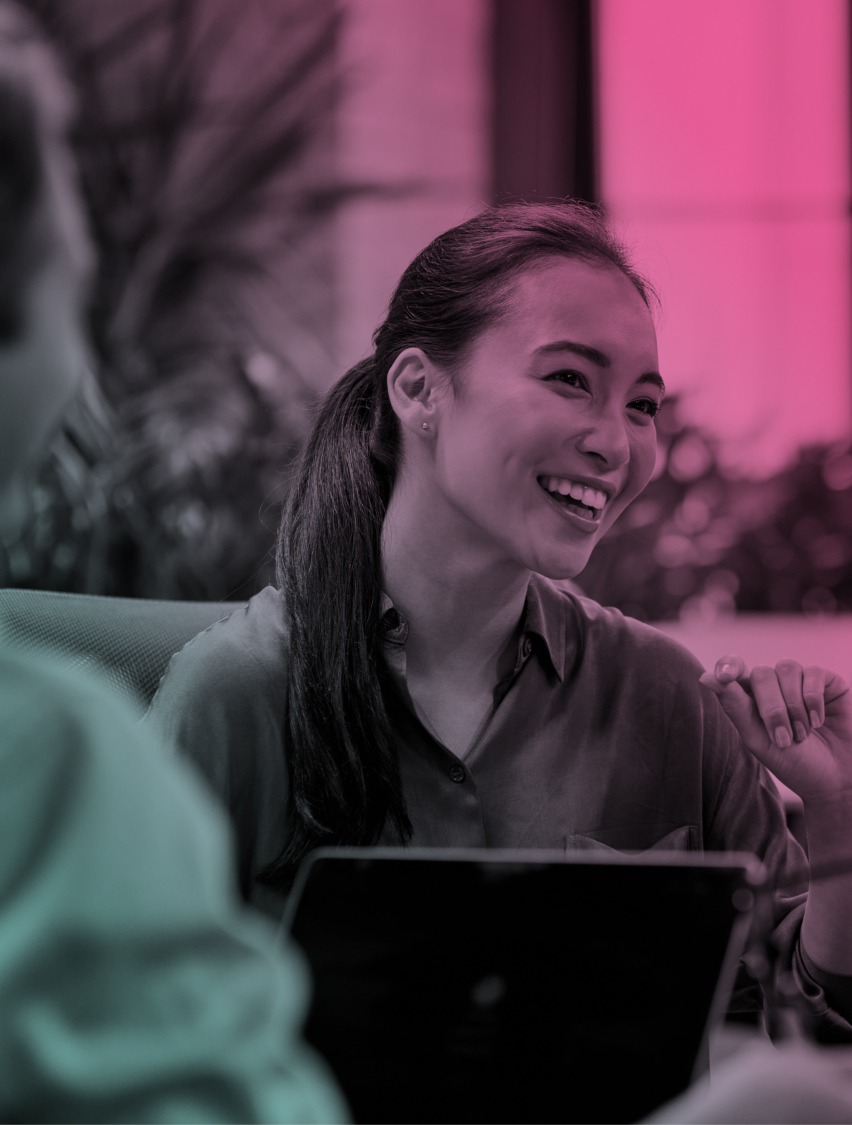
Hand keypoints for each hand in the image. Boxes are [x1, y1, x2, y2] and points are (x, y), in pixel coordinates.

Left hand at [700, 656, 851, 805]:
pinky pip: (813, 673)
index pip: (733, 669)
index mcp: (751, 697)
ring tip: (802, 734)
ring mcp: (801, 681)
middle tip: (784, 739)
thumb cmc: (794, 762)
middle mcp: (775, 685)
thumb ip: (735, 707)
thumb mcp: (758, 738)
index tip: (724, 676)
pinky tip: (819, 722)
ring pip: (786, 668)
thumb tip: (706, 677)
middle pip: (761, 673)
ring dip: (793, 707)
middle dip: (771, 708)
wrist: (835, 779)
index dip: (727, 666)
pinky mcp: (827, 681)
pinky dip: (813, 700)